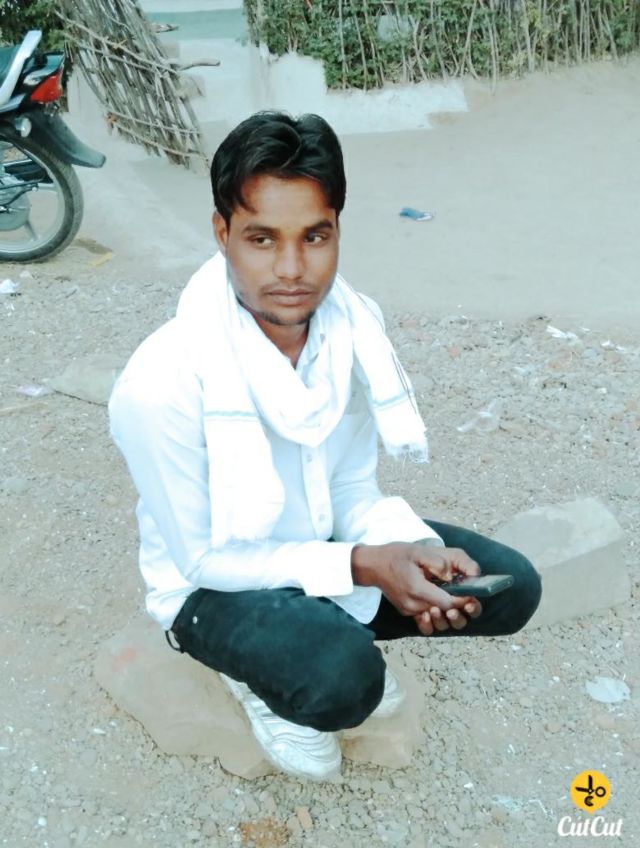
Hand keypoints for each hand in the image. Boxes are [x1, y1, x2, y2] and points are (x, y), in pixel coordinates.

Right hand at [352, 542, 482, 632]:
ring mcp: (409, 611)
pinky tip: (438, 608)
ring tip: (454, 605)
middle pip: (444, 616)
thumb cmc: (397, 555)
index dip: (463, 600)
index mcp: (417, 589)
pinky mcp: (407, 612)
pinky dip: (435, 618)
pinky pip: (425, 622)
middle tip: (467, 600)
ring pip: (436, 623)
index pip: (447, 603)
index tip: (472, 593)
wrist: (373, 565)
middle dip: (459, 610)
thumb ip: (438, 562)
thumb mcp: (419, 551)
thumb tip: (452, 575)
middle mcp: (414, 605)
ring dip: (449, 616)